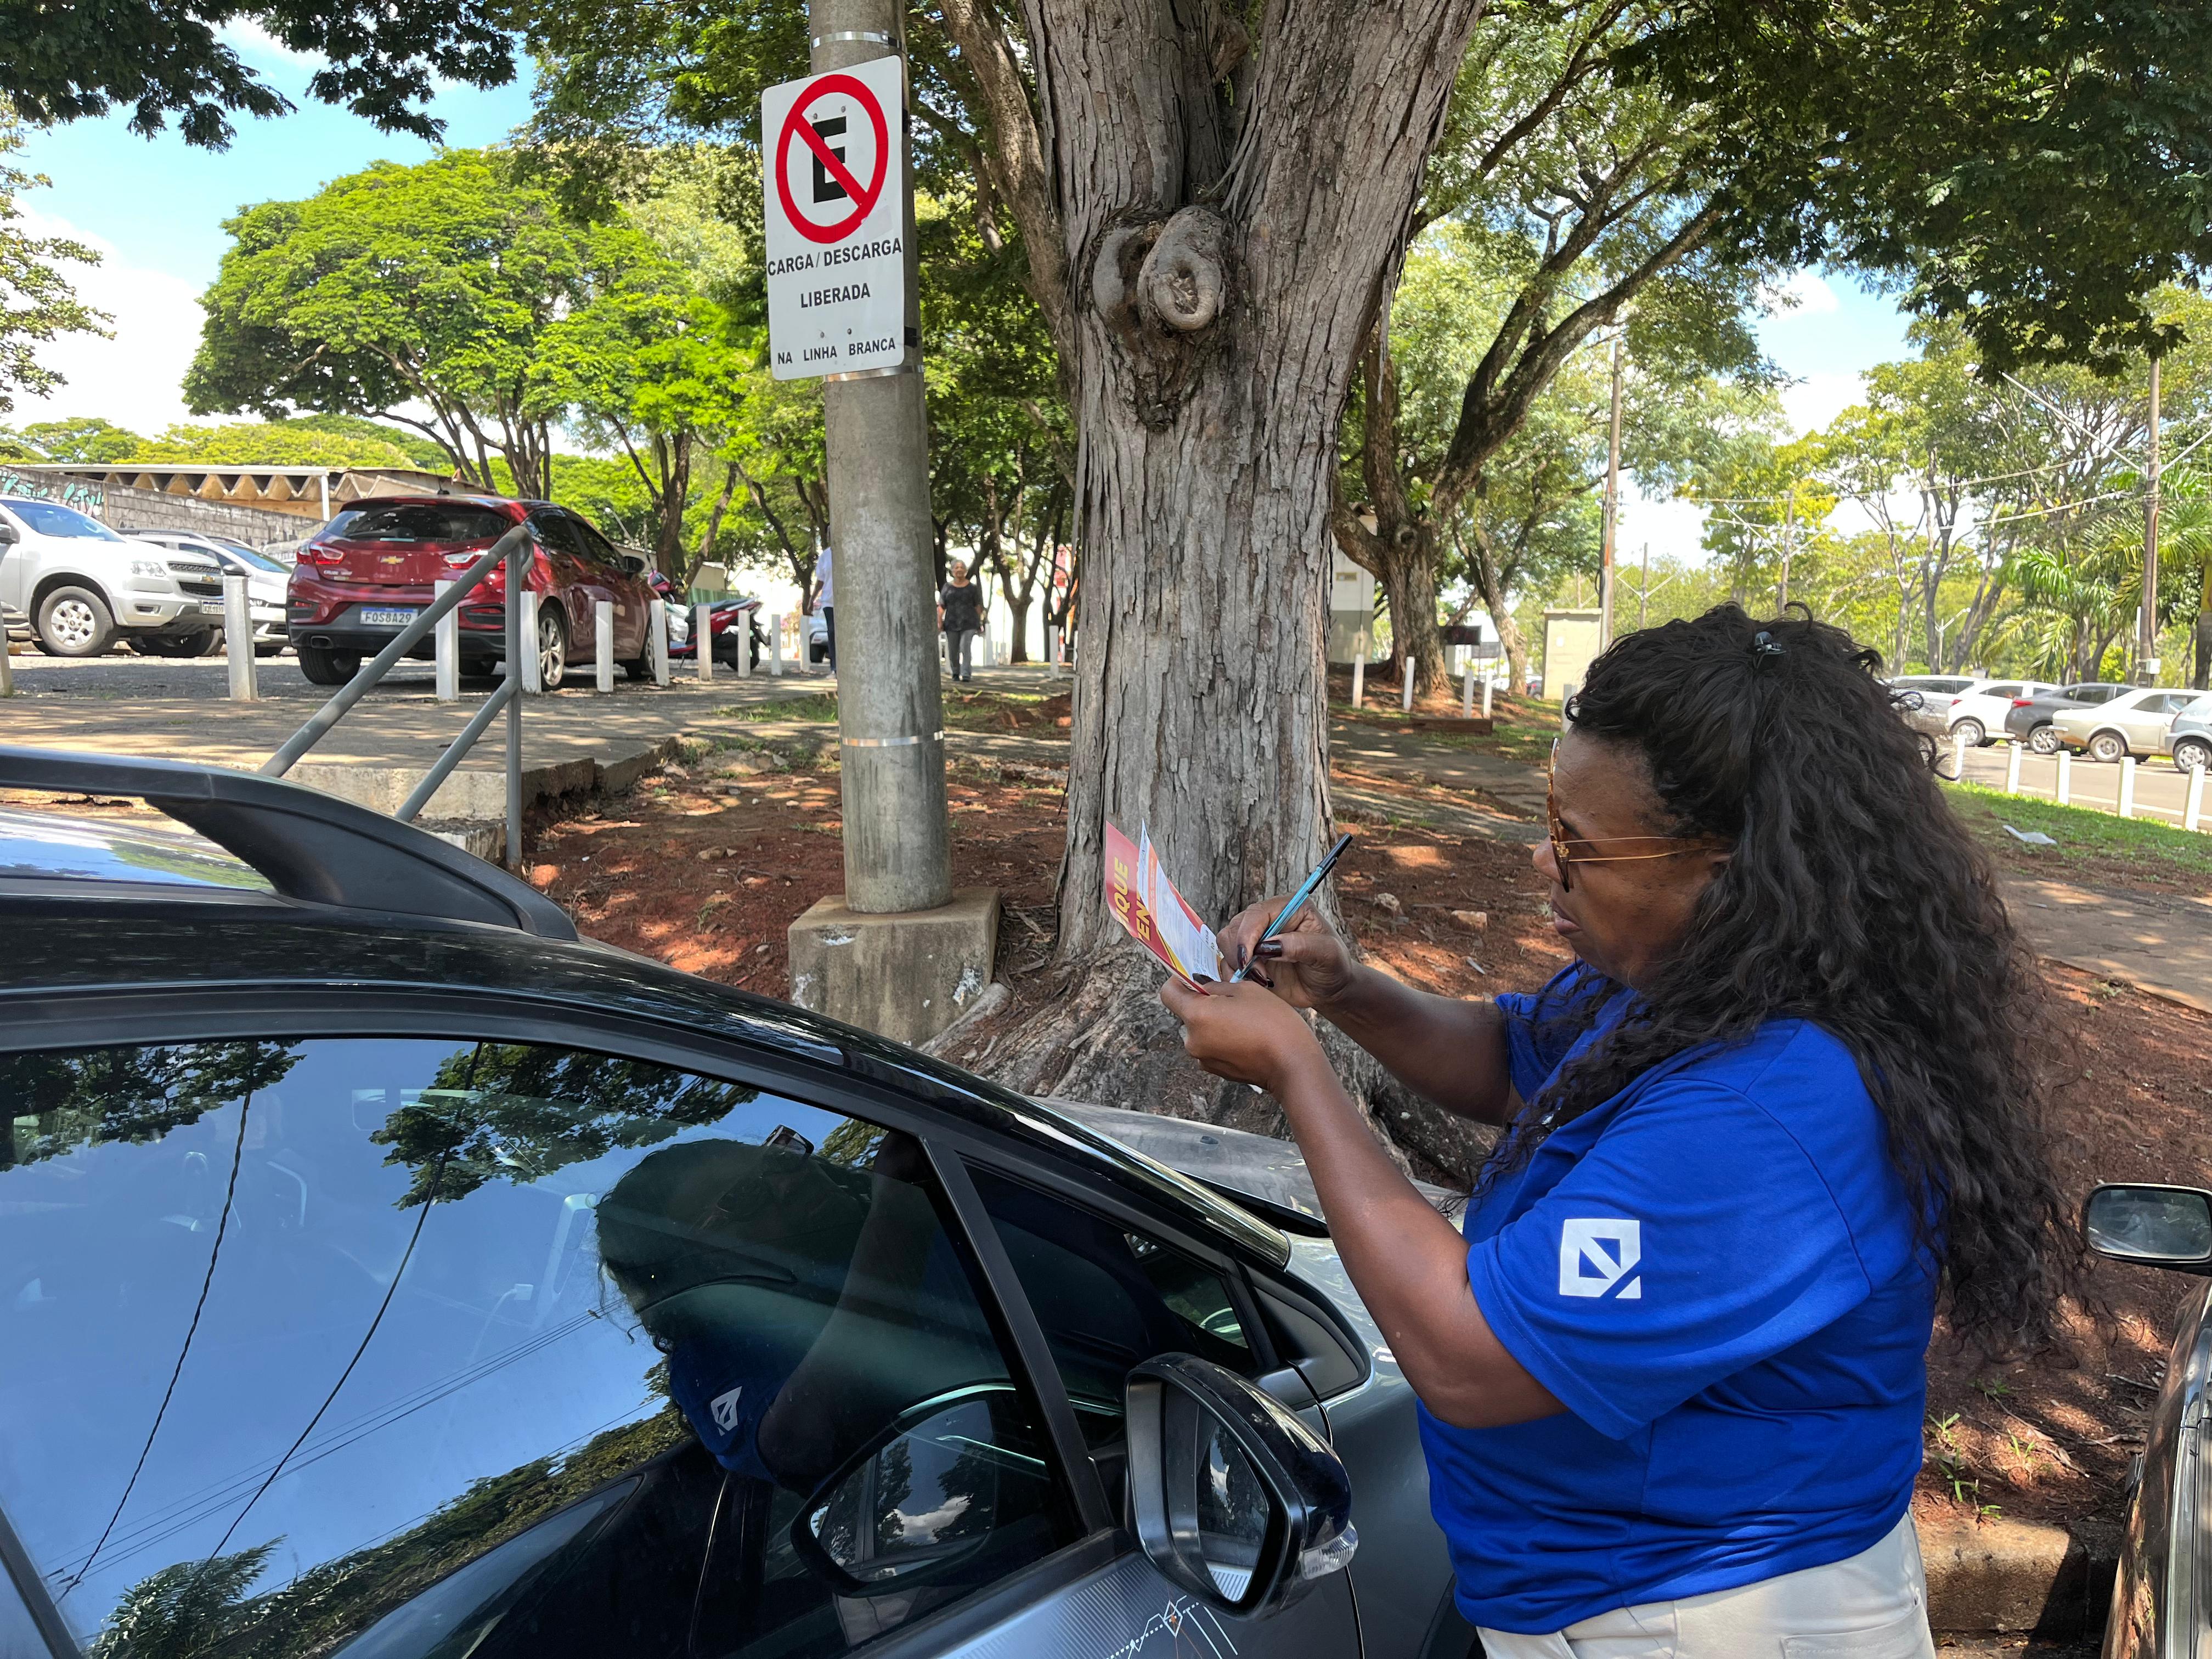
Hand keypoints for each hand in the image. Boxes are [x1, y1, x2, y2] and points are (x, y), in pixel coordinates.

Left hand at [1160, 978, 1323, 1092]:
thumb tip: (1203, 986)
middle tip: (1231, 997)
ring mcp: (1203, 1059)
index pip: (1168, 994)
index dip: (1178, 981)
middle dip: (1204, 1002)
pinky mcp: (1216, 1070)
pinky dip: (1223, 1038)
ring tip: (1244, 1018)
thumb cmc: (1273, 1023)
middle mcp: (1192, 1040)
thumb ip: (1217, 986)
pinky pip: (1212, 1046)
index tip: (1193, 977)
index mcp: (1196, 1016)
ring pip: (1201, 1030)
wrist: (1293, 1065)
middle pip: (1187, 1013)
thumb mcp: (1246, 990)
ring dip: (1215, 1021)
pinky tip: (1246, 1035)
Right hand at [1217, 897, 1356, 1009]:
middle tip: (1263, 977)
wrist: (1329, 988)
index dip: (1247, 936)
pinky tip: (1256, 983)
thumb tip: (1270, 945)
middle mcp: (1268, 919)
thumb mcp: (1328, 954)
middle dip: (1242, 954)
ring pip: (1226, 943)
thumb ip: (1301, 945)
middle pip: (1235, 927)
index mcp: (1289, 908)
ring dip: (1237, 965)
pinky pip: (1227, 962)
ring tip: (1263, 980)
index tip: (1249, 960)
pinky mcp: (1249, 957)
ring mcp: (1256, 938)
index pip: (1256, 914)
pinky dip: (1235, 975)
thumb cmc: (1333, 966)